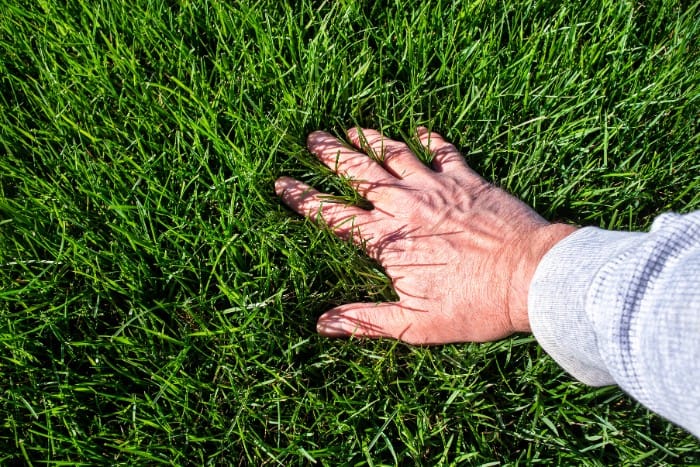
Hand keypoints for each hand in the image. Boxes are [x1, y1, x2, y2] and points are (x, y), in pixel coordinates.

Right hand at [275, 128, 575, 343]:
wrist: (530, 277)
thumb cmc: (475, 305)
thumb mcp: (415, 325)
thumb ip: (367, 320)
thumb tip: (323, 324)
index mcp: (387, 240)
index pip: (333, 215)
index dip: (303, 199)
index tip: (282, 183)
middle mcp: (405, 205)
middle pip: (359, 174)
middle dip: (331, 155)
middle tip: (312, 138)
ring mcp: (437, 186)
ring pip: (394, 154)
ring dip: (369, 140)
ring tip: (350, 128)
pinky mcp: (468, 179)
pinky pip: (444, 150)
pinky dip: (431, 138)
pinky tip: (421, 129)